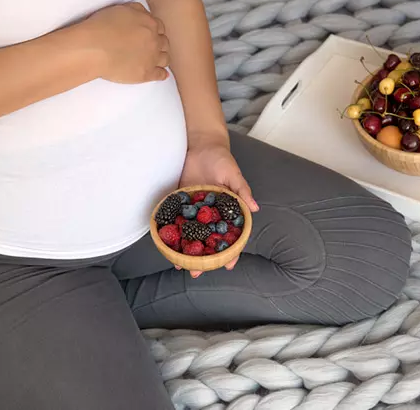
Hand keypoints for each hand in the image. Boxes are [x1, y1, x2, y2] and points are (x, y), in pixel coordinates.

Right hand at [79, 2, 169, 83]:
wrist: (94, 49)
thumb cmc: (102, 27)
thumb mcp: (121, 9)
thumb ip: (137, 10)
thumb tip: (144, 14)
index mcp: (149, 24)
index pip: (160, 27)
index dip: (155, 31)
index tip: (151, 35)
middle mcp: (154, 41)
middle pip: (164, 43)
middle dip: (159, 44)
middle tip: (152, 47)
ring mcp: (152, 58)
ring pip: (165, 59)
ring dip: (161, 58)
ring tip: (156, 60)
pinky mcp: (146, 74)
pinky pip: (160, 74)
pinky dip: (162, 74)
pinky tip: (161, 74)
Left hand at [178, 141, 258, 277]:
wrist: (201, 145)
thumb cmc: (222, 160)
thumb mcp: (234, 174)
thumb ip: (242, 191)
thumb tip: (254, 208)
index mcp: (227, 212)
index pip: (231, 237)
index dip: (231, 252)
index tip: (228, 265)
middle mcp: (211, 215)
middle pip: (208, 242)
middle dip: (203, 259)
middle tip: (196, 272)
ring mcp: (195, 212)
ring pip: (191, 236)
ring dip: (185, 251)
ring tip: (178, 265)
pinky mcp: (180, 204)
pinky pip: (177, 221)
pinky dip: (172, 233)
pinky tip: (166, 245)